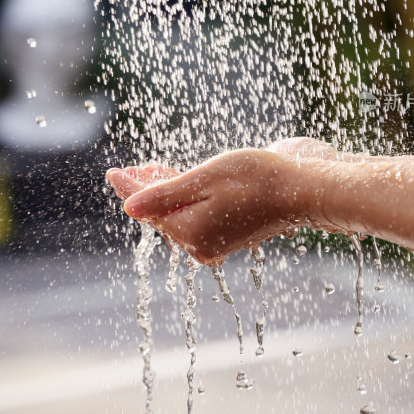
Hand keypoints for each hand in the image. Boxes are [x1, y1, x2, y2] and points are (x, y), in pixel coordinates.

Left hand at [107, 147, 317, 264]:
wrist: (301, 189)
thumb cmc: (256, 179)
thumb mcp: (204, 180)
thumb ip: (164, 195)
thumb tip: (130, 208)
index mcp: (190, 233)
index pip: (148, 210)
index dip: (129, 188)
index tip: (112, 171)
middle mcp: (200, 244)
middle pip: (161, 215)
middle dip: (144, 191)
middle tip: (127, 169)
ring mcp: (214, 241)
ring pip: (178, 215)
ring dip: (163, 193)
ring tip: (150, 170)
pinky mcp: (227, 232)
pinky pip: (195, 216)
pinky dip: (183, 199)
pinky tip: (178, 182)